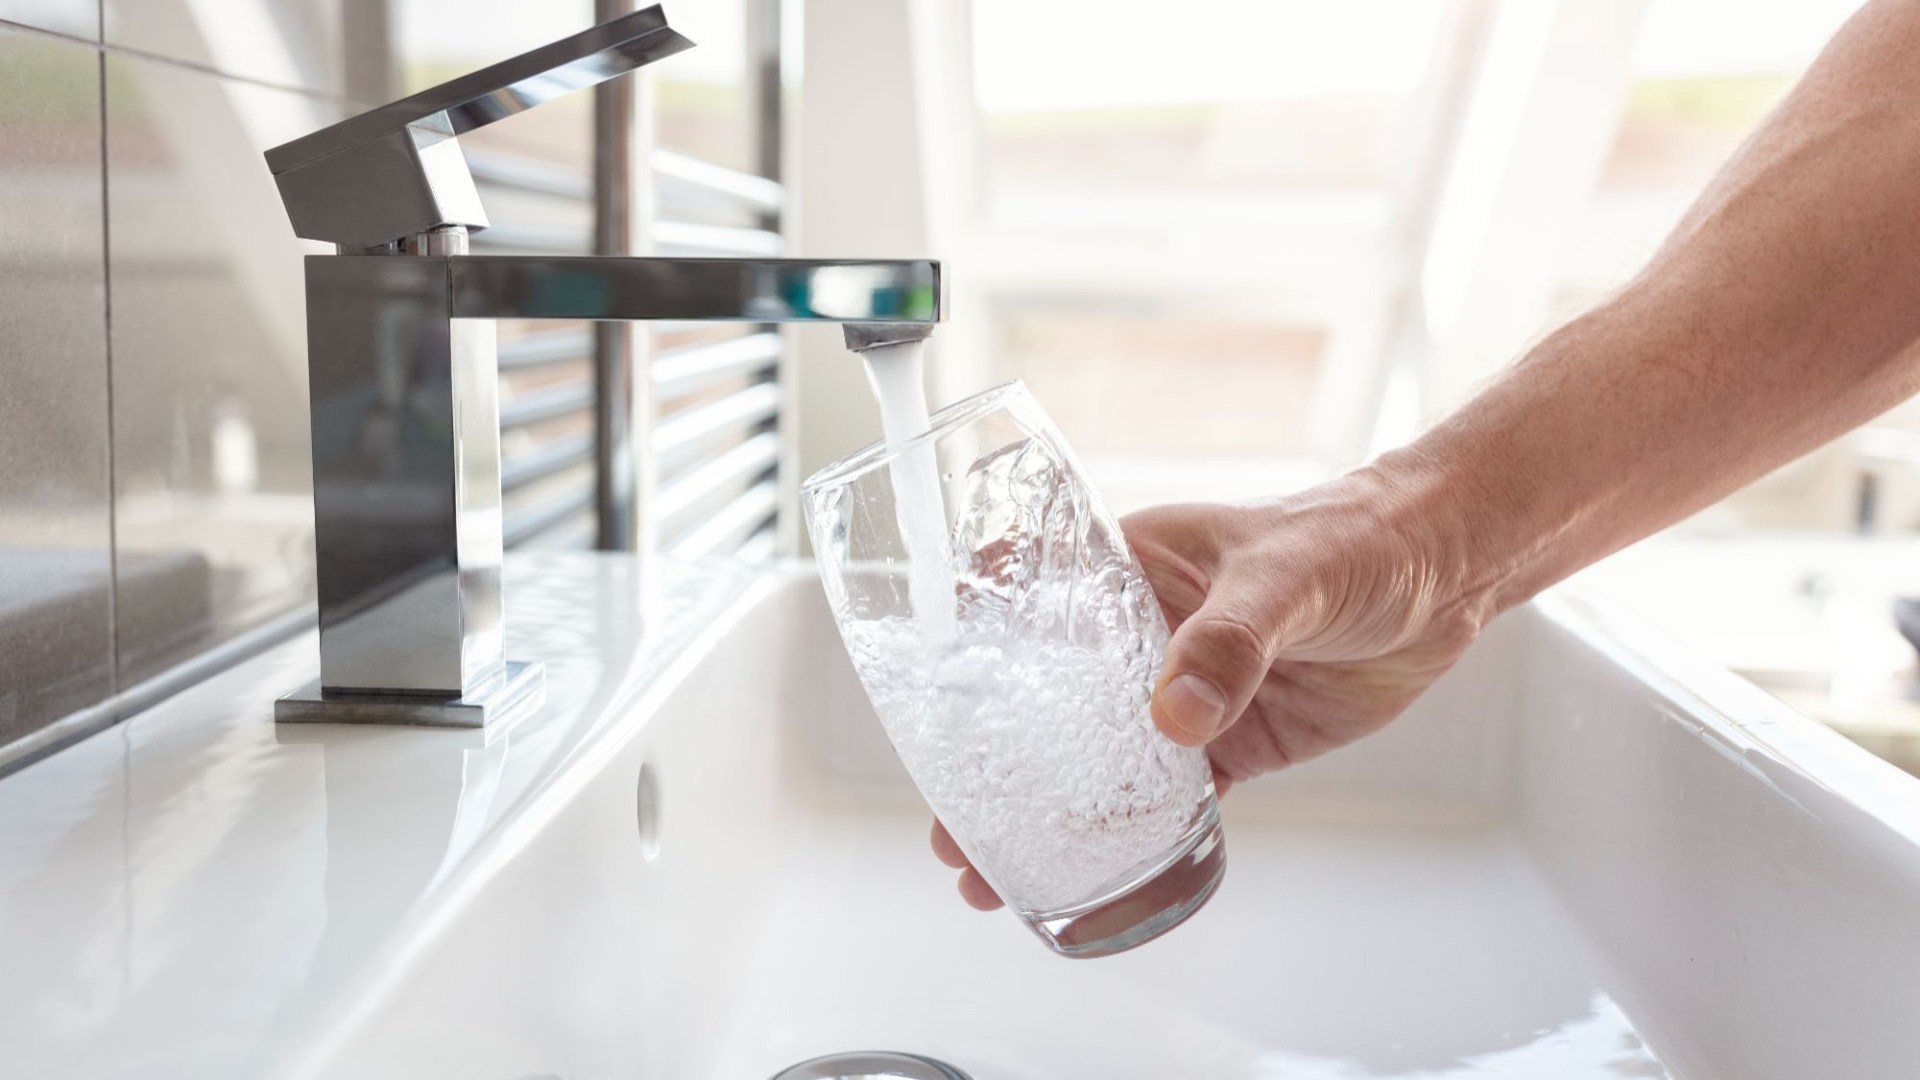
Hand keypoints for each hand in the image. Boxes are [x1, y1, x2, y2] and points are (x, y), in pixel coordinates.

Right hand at [932, 467, 1492, 909]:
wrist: (1446, 574)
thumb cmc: (1357, 538)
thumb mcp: (1286, 576)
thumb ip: (1230, 641)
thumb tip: (1173, 714)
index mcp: (1129, 568)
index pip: (1024, 608)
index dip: (967, 662)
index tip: (926, 717)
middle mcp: (1142, 635)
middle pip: (1047, 706)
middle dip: (994, 769)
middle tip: (953, 830)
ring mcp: (1185, 691)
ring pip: (1098, 762)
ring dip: (1049, 814)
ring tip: (993, 872)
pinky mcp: (1233, 740)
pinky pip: (1170, 795)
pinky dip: (1132, 834)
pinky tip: (1093, 872)